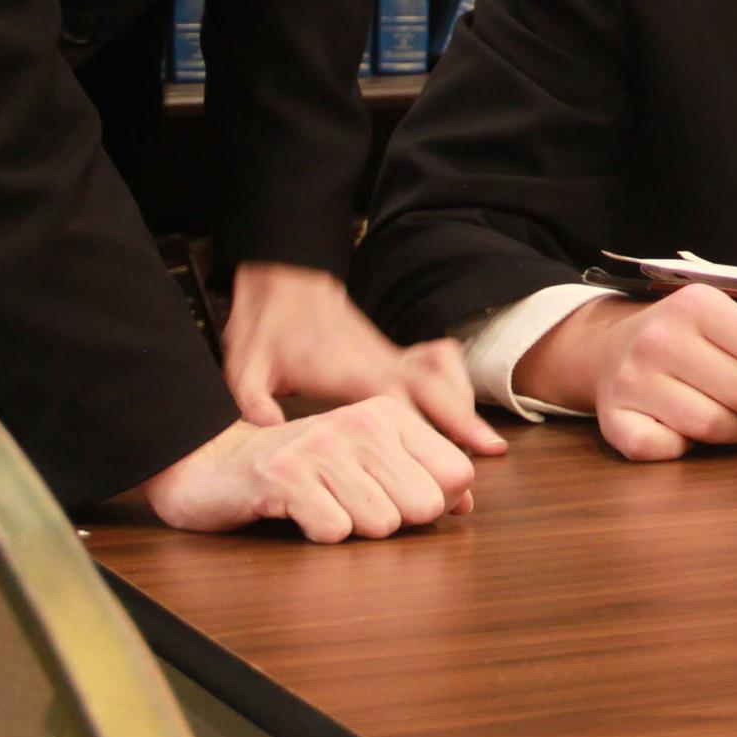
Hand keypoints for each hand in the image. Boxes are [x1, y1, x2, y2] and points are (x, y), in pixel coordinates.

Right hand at [138, 398, 476, 541]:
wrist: (213, 463)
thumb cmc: (300, 469)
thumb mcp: (365, 461)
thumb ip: (418, 476)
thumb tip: (465, 505)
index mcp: (390, 416)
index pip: (457, 473)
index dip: (437, 504)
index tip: (398, 500)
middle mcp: (362, 423)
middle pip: (425, 504)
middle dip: (395, 522)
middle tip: (352, 507)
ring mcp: (322, 447)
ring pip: (381, 522)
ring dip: (352, 530)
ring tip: (322, 506)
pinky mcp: (284, 475)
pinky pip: (333, 530)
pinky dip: (318, 535)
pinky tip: (297, 513)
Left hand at [222, 262, 506, 457]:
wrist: (285, 284)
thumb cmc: (268, 326)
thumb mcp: (245, 365)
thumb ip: (252, 400)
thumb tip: (265, 431)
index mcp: (351, 369)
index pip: (402, 402)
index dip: (434, 427)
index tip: (461, 450)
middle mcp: (380, 361)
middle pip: (436, 389)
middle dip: (464, 420)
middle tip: (491, 452)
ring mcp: (388, 356)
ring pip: (441, 377)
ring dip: (463, 405)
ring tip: (482, 443)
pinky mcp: (389, 356)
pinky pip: (433, 370)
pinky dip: (452, 389)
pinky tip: (456, 414)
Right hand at [527, 284, 736, 462]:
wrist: (609, 348)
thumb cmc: (687, 335)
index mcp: (696, 304)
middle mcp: (659, 339)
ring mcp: (633, 381)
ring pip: (714, 426)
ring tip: (735, 415)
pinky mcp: (615, 421)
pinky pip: (671, 451)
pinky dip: (688, 449)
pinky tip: (688, 429)